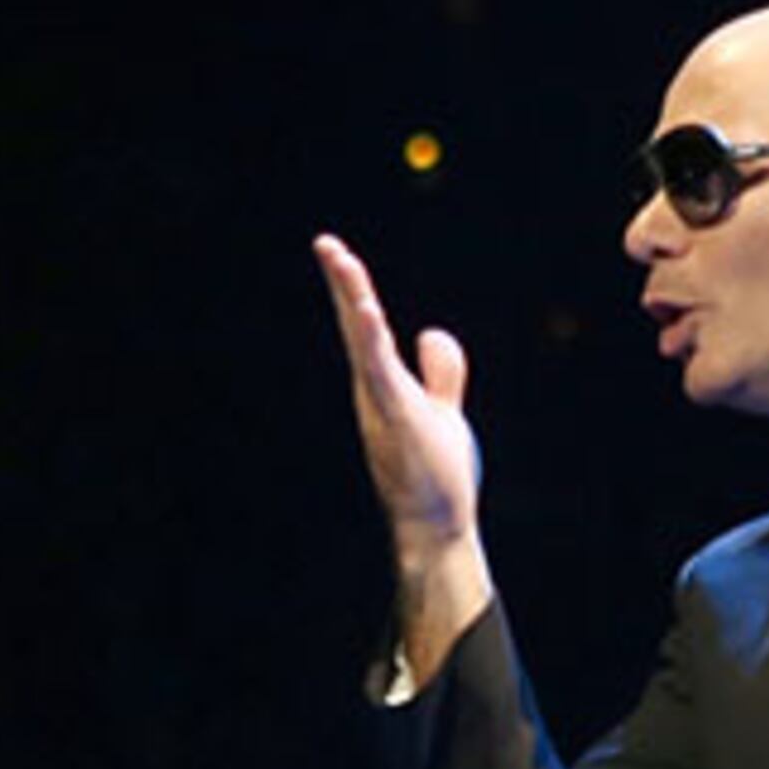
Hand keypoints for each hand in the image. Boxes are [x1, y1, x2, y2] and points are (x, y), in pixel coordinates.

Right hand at [315, 232, 494, 678]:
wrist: (435, 527)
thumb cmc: (435, 475)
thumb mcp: (442, 412)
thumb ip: (441, 373)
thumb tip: (432, 332)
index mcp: (384, 383)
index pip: (365, 325)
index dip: (351, 287)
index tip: (335, 249)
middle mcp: (375, 390)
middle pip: (355, 324)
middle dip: (342, 282)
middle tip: (325, 242)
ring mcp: (382, 405)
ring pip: (362, 341)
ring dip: (352, 298)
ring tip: (340, 258)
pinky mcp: (396, 420)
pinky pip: (381, 374)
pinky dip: (372, 342)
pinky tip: (367, 312)